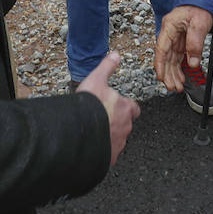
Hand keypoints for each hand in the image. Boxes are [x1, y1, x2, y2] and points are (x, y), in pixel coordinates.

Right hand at [77, 51, 139, 166]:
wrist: (78, 133)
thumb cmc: (89, 107)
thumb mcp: (96, 80)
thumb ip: (107, 67)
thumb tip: (116, 55)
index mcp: (126, 109)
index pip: (134, 109)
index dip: (126, 106)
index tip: (118, 105)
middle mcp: (125, 128)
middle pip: (125, 125)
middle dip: (116, 122)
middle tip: (102, 118)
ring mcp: (118, 144)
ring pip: (117, 140)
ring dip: (108, 136)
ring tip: (94, 132)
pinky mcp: (109, 158)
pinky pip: (108, 155)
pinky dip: (102, 150)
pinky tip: (91, 145)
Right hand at [153, 5, 212, 93]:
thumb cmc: (200, 8)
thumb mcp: (199, 25)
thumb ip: (195, 44)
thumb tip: (193, 63)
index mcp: (169, 27)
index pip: (161, 49)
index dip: (160, 65)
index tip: (161, 77)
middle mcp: (169, 33)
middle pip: (165, 57)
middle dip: (168, 73)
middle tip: (173, 87)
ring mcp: (175, 38)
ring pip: (171, 59)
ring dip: (173, 73)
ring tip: (178, 86)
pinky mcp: (181, 41)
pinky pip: (178, 57)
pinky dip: (179, 67)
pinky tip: (182, 76)